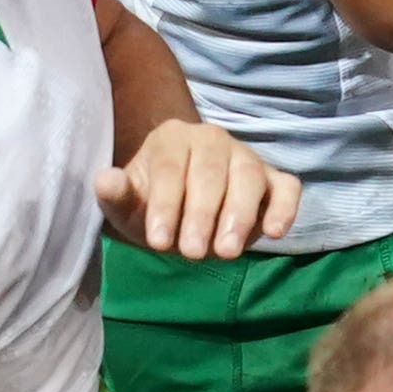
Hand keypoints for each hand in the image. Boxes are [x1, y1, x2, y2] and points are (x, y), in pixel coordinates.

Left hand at [99, 116, 300, 260]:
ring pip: (249, 175)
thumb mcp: (126, 207)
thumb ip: (115, 195)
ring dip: (239, 214)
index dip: (164, 205)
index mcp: (172, 138)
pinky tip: (274, 233)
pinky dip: (286, 207)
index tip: (157, 242)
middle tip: (191, 254)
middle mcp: (212, 138)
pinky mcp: (273, 179)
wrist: (179, 211)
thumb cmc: (150, 207)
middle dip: (200, 214)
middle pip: (210, 171)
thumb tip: (105, 180)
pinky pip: (287, 187)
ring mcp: (246, 157)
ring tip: (225, 252)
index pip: (169, 168)